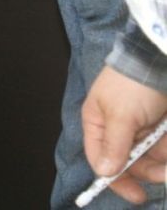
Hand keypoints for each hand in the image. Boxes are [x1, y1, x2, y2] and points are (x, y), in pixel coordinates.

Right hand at [83, 65, 166, 202]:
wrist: (158, 61)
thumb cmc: (132, 84)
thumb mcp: (120, 116)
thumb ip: (113, 145)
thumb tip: (104, 171)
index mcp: (97, 122)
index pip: (100, 158)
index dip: (115, 178)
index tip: (134, 194)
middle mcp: (116, 127)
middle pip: (128, 161)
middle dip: (147, 170)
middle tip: (164, 174)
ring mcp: (138, 126)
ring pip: (150, 155)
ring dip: (162, 160)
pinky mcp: (157, 124)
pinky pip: (162, 146)